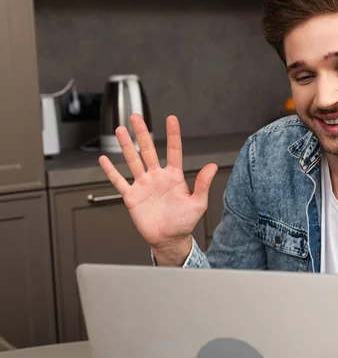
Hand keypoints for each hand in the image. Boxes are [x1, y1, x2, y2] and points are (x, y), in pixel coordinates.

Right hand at [98, 114, 217, 265]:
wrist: (169, 240)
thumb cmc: (184, 222)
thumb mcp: (198, 203)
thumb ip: (203, 184)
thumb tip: (213, 167)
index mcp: (174, 177)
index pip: (174, 150)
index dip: (173, 134)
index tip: (171, 119)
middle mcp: (157, 177)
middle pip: (149, 150)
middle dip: (142, 133)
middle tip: (136, 117)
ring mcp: (143, 185)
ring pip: (133, 161)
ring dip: (126, 146)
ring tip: (120, 130)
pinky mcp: (132, 197)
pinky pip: (119, 182)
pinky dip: (111, 172)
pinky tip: (104, 160)